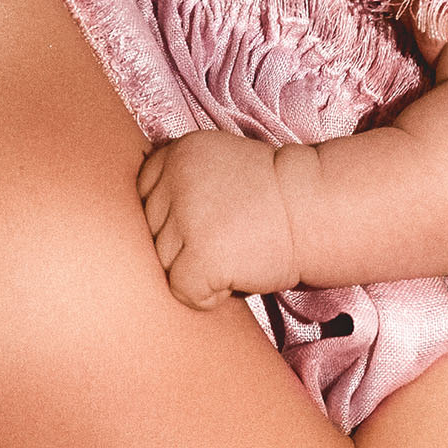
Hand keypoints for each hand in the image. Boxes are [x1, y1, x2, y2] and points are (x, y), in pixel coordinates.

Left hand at [137, 132, 295, 307]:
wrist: (318, 210)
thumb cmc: (270, 198)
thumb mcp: (214, 168)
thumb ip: (176, 183)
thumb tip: (129, 228)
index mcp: (174, 152)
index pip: (142, 201)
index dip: (175, 219)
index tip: (215, 215)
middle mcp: (174, 177)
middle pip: (150, 234)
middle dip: (185, 245)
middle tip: (231, 233)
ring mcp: (186, 215)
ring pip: (164, 264)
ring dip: (197, 269)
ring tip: (236, 249)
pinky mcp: (202, 254)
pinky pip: (182, 290)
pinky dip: (208, 295)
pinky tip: (237, 272)